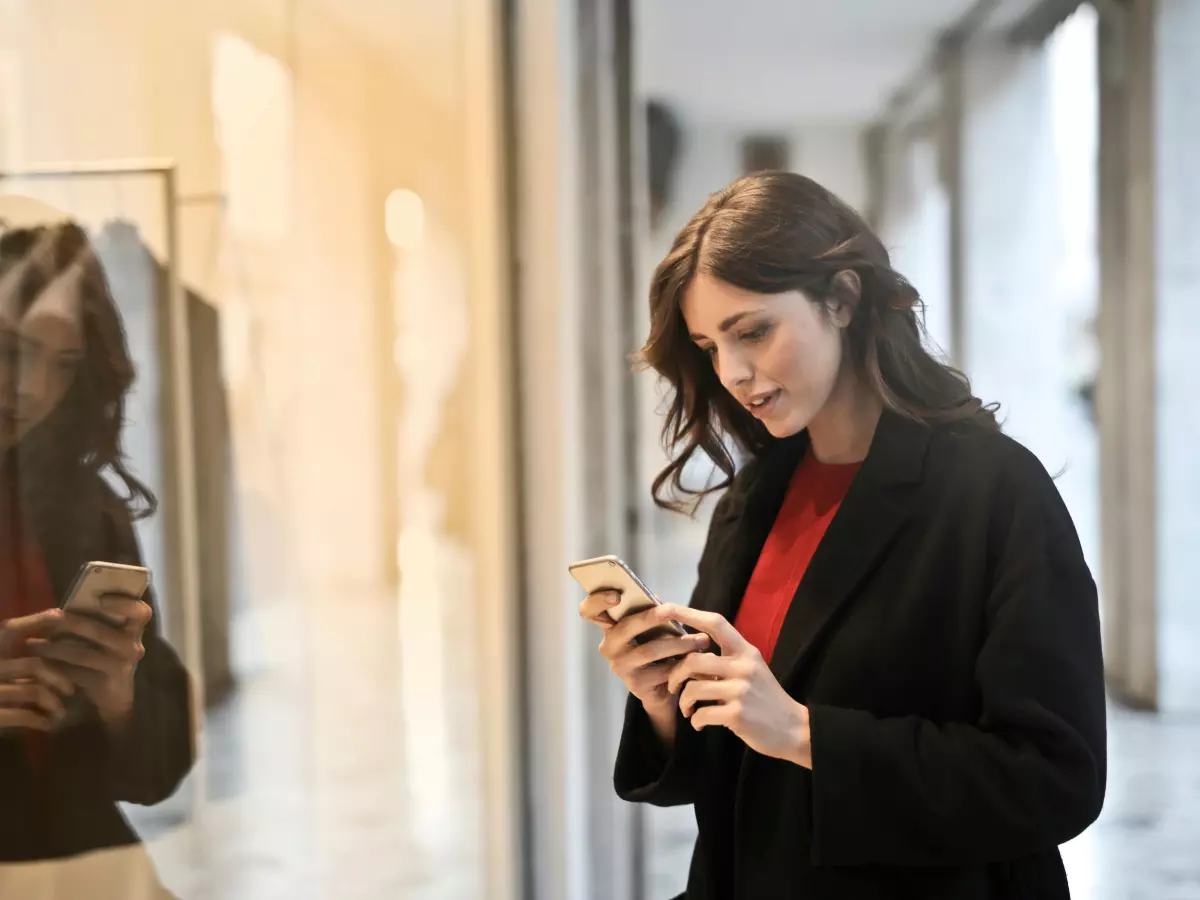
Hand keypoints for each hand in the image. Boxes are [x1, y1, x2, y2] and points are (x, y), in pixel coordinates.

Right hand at [0, 610, 75, 731]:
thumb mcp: (1, 671)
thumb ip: (16, 663)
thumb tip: (52, 639)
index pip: (10, 630)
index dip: (35, 620)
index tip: (60, 615)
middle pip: (34, 664)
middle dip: (58, 677)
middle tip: (70, 690)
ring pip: (33, 690)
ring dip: (52, 702)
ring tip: (59, 712)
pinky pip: (20, 715)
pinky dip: (38, 720)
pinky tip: (46, 725)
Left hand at [29, 594, 151, 732]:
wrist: (115, 694)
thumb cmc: (107, 655)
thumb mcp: (109, 634)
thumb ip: (98, 619)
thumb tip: (64, 605)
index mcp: (134, 629)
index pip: (141, 612)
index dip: (122, 603)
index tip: (98, 599)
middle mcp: (132, 646)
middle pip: (103, 632)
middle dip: (73, 624)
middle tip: (51, 619)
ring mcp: (121, 666)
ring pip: (83, 654)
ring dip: (54, 648)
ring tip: (33, 644)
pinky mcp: (105, 683)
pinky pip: (76, 673)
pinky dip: (56, 668)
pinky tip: (40, 663)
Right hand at [578, 590, 710, 713]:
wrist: (662, 688)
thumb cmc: (657, 647)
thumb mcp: (652, 628)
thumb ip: (650, 611)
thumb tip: (656, 598)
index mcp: (610, 626)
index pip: (589, 610)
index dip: (598, 600)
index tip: (617, 595)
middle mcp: (609, 646)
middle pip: (625, 627)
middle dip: (650, 616)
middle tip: (671, 609)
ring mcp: (620, 666)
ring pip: (650, 650)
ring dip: (679, 643)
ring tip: (701, 640)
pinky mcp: (636, 684)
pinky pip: (662, 671)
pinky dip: (682, 663)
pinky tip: (697, 660)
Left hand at [659, 604, 811, 768]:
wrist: (793, 729)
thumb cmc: (765, 698)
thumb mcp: (750, 671)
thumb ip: (724, 661)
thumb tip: (688, 655)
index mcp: (746, 651)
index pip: (716, 623)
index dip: (688, 613)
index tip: (664, 607)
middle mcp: (744, 666)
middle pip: (693, 660)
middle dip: (676, 675)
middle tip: (673, 687)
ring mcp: (741, 691)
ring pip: (693, 688)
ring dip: (684, 701)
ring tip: (688, 709)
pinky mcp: (737, 715)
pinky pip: (701, 714)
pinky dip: (695, 721)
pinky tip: (700, 723)